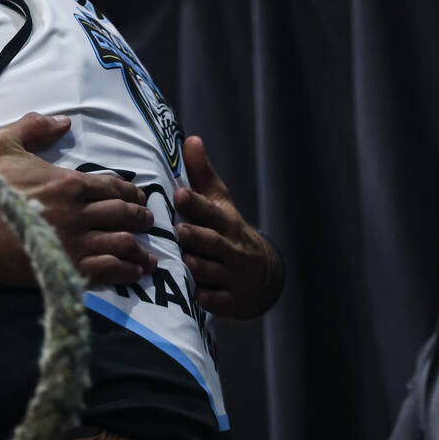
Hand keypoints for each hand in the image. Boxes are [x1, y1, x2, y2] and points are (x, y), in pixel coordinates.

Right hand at [0, 112, 156, 287]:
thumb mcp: (3, 143)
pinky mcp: (67, 266)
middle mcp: (78, 211)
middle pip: (124, 214)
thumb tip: (63, 121)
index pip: (114, 186)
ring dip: (140, 250)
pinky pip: (108, 270)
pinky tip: (133, 273)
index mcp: (69, 182)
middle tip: (148, 222)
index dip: (131, 193)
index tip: (138, 198)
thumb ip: (34, 127)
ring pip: (123, 243)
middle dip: (141, 218)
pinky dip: (126, 272)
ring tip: (148, 256)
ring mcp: (75, 241)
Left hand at [174, 136, 281, 317]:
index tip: (179, 193)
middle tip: (178, 231)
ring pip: (214, 271)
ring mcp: (233, 275)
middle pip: (212, 242)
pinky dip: (209, 299)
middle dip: (196, 237)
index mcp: (226, 222)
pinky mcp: (232, 300)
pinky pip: (219, 300)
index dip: (196, 203)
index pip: (211, 211)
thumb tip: (191, 139)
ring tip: (184, 260)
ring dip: (199, 267)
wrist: (260, 274)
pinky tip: (197, 297)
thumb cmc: (227, 230)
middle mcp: (232, 248)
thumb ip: (201, 174)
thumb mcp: (219, 202)